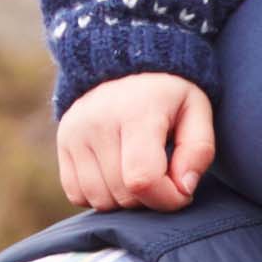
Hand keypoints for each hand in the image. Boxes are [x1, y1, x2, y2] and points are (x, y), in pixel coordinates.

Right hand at [56, 71, 215, 212]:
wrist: (122, 61)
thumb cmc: (168, 94)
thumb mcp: (197, 111)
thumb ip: (199, 151)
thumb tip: (184, 190)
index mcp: (137, 113)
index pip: (143, 179)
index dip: (166, 199)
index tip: (181, 192)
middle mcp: (99, 123)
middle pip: (123, 195)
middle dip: (150, 198)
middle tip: (163, 176)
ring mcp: (75, 134)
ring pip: (100, 200)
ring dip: (125, 200)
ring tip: (139, 174)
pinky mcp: (63, 143)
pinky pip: (77, 194)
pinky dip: (100, 196)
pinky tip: (116, 176)